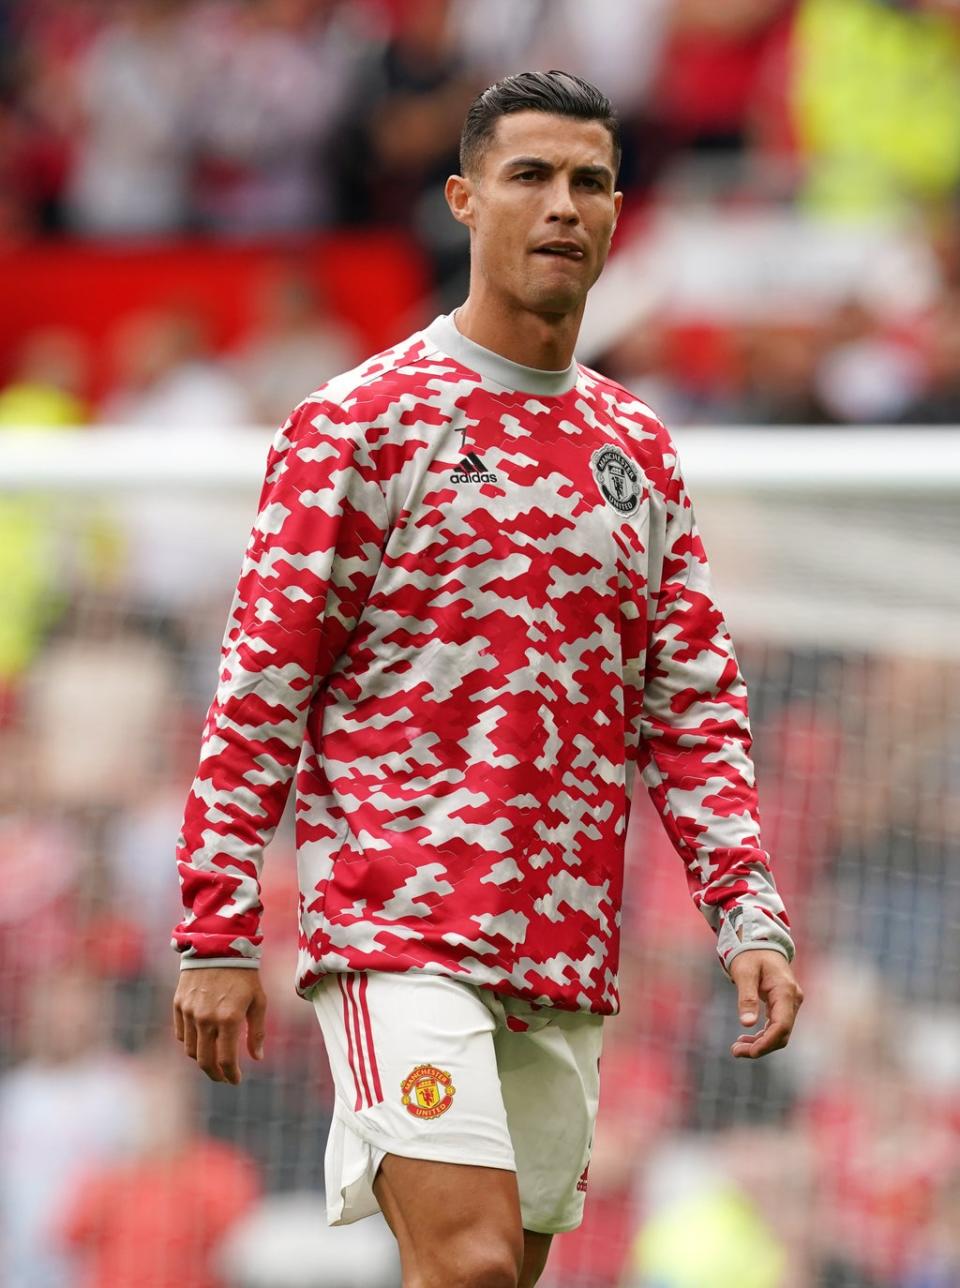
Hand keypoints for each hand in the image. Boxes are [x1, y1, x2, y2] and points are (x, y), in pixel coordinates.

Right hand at [173, 967, 266, 1084]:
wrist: (218, 945)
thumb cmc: (244, 973)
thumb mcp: (259, 1000)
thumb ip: (257, 1031)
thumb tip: (257, 1058)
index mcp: (229, 1019)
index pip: (226, 1060)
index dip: (231, 1075)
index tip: (235, 1080)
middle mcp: (206, 1018)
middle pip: (205, 1061)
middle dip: (215, 1074)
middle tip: (223, 1078)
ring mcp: (189, 1012)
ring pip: (190, 1050)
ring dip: (201, 1060)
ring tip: (213, 1060)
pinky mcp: (178, 1004)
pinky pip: (181, 1033)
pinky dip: (190, 1043)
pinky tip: (201, 1041)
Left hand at [728, 950, 802, 1058]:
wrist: (760, 942)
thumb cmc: (750, 954)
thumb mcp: (744, 972)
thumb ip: (746, 997)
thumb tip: (747, 1024)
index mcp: (785, 991)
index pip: (782, 1026)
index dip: (767, 1043)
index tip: (749, 1052)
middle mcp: (793, 1000)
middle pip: (782, 1034)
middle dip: (761, 1047)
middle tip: (735, 1051)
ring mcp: (790, 1003)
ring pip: (780, 1033)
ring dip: (760, 1043)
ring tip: (737, 1048)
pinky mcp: (784, 1005)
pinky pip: (777, 1026)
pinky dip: (763, 1035)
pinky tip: (746, 1039)